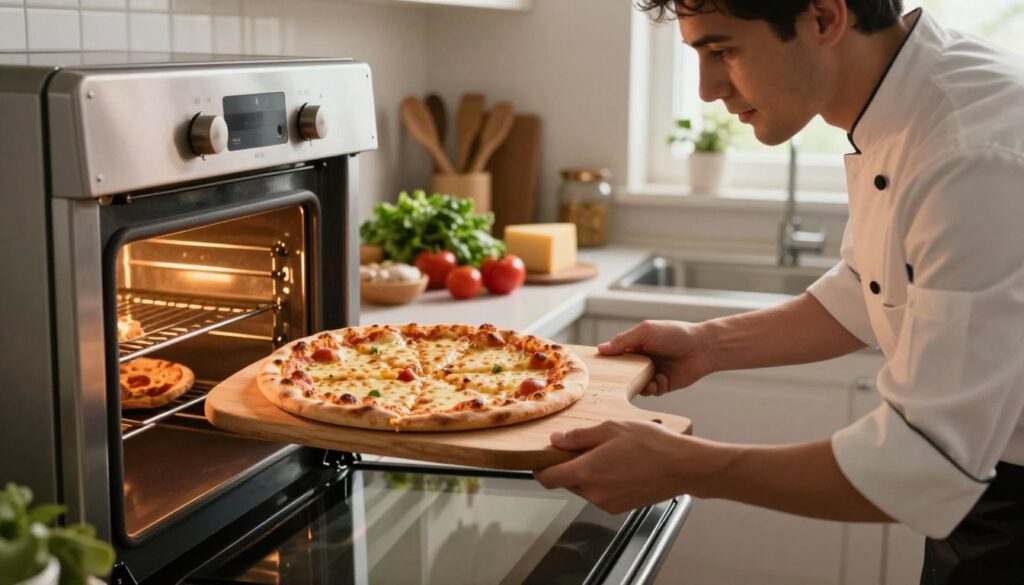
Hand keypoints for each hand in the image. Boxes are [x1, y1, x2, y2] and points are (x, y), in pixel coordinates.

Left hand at [533, 421, 719, 513]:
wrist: (682, 467)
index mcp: (586, 472)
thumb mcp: (610, 428)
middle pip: (566, 482)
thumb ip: (579, 436)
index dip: (539, 468)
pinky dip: (603, 482)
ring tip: (609, 454)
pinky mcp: (620, 508)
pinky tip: (620, 466)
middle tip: (584, 447)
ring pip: (584, 488)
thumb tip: (556, 440)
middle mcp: (593, 493)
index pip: (548, 478)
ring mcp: (607, 504)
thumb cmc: (651, 444)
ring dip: (587, 474)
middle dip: (569, 466)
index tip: (540, 459)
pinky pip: (601, 495)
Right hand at [598, 320, 712, 394]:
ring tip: (648, 380)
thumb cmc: (675, 334)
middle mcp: (642, 359)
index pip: (616, 354)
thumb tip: (601, 349)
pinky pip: (651, 391)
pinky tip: (660, 380)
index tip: (598, 368)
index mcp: (636, 345)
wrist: (702, 348)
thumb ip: (623, 341)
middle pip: (624, 373)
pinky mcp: (663, 384)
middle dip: (621, 377)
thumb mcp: (645, 332)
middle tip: (618, 381)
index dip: (608, 361)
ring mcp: (652, 372)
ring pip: (636, 384)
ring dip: (640, 384)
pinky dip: (653, 387)